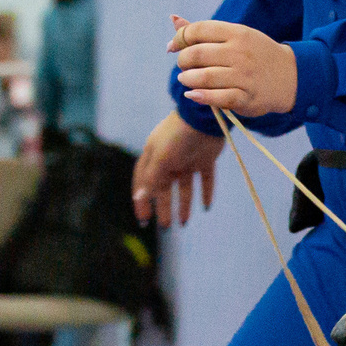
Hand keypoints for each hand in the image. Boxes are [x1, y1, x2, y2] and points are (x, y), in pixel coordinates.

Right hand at [133, 109, 227, 226]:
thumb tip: (139, 198)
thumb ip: (151, 179)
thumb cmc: (177, 135)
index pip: (143, 182)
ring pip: (185, 187)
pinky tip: (206, 207)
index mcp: (154, 156)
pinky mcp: (205, 159)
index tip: (143, 220)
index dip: (142, 201)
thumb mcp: (161, 158)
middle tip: (165, 228)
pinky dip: (206, 193)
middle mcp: (169, 159)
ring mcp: (188, 159)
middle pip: (165, 189)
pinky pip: (205, 179)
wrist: (204, 117)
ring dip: (184, 205)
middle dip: (164, 208)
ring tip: (184, 223)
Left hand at [170, 15, 299, 116]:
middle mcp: (240, 52)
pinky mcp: (247, 98)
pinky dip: (200, 96)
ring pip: (203, 77)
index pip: (197, 30)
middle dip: (182, 61)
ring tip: (186, 79)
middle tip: (184, 66)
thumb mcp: (236, 36)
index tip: (174, 47)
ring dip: (187, 79)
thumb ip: (204, 31)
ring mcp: (244, 76)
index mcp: (237, 33)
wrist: (292, 77)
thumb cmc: (257, 54)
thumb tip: (173, 20)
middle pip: (196, 54)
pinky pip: (217, 98)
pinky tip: (193, 95)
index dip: (179, 38)